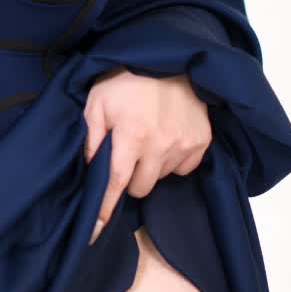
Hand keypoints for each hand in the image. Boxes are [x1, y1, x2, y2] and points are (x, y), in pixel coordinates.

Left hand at [82, 67, 211, 244]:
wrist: (169, 58)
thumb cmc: (126, 80)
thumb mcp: (97, 102)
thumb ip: (90, 137)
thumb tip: (88, 170)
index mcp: (131, 134)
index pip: (115, 183)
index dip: (104, 209)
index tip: (94, 233)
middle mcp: (160, 143)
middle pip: (141, 187)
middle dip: (130, 177)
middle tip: (127, 152)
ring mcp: (184, 144)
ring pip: (162, 178)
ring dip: (152, 166)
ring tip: (148, 138)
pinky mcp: (202, 141)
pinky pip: (184, 167)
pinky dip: (173, 159)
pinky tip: (167, 137)